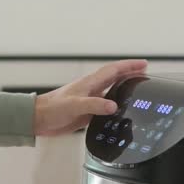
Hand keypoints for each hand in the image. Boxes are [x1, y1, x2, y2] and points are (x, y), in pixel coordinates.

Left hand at [32, 59, 147, 136]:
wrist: (38, 119)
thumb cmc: (52, 108)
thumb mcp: (75, 105)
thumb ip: (94, 105)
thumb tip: (113, 106)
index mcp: (89, 83)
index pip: (114, 70)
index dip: (129, 66)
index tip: (143, 64)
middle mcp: (91, 89)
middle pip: (115, 78)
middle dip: (130, 74)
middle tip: (145, 74)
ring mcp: (89, 100)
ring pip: (111, 92)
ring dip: (124, 89)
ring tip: (137, 90)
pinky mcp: (87, 113)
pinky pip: (105, 107)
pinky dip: (115, 106)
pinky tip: (120, 111)